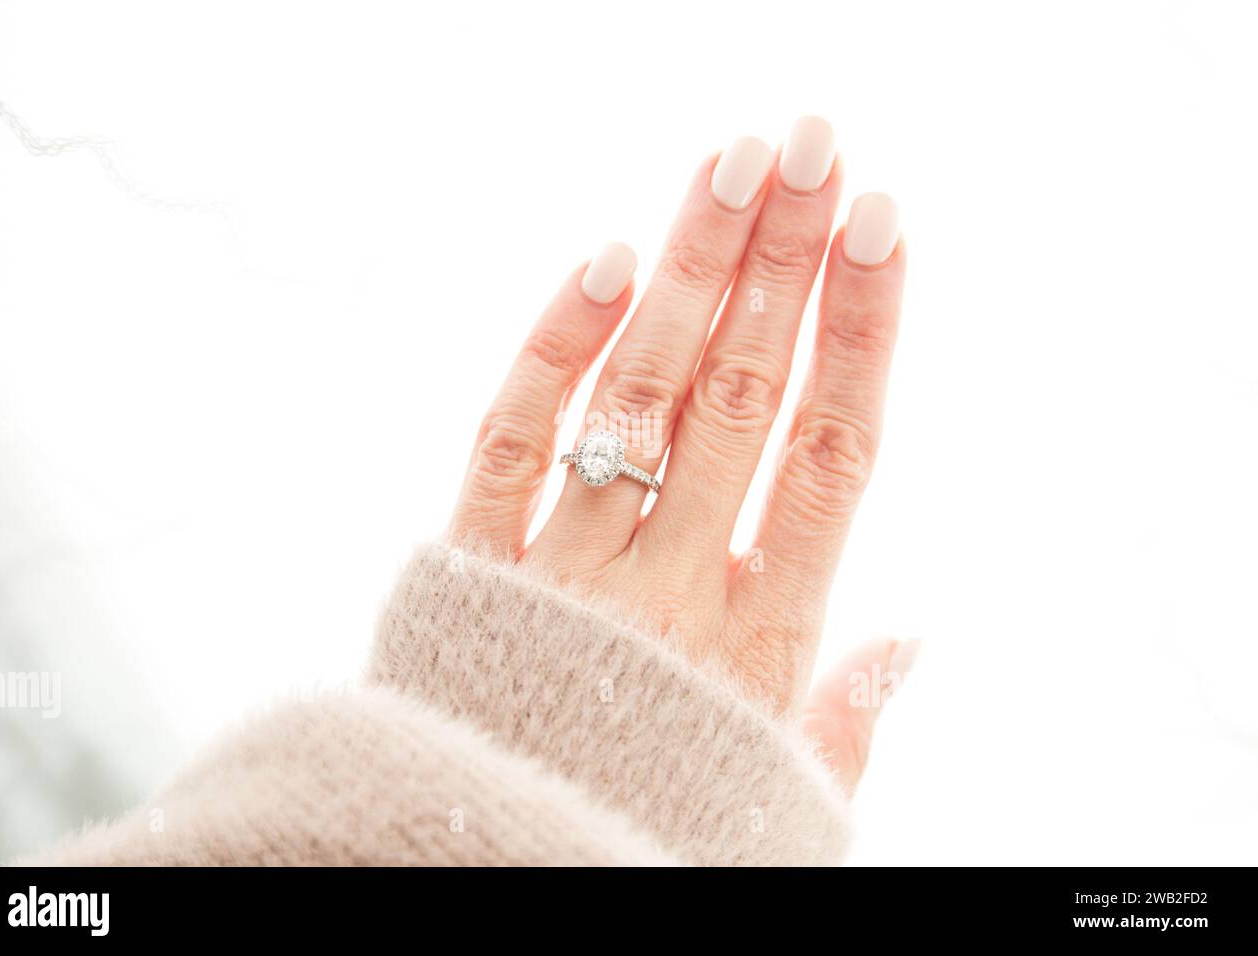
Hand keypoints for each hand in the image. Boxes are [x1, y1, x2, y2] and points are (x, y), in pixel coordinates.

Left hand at [448, 117, 910, 792]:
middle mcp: (672, 591)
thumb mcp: (779, 803)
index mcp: (765, 644)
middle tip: (810, 149)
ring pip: (640, 400)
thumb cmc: (653, 834)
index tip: (881, 229)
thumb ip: (846, 719)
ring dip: (690, 274)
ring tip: (731, 167)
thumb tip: (913, 641)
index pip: (831, 454)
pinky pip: (510, 447)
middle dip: (782, 265)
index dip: (861, 333)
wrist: (493, 880)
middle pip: (742, 398)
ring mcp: (568, 575)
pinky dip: (553, 355)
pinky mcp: (471, 572)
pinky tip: (605, 265)